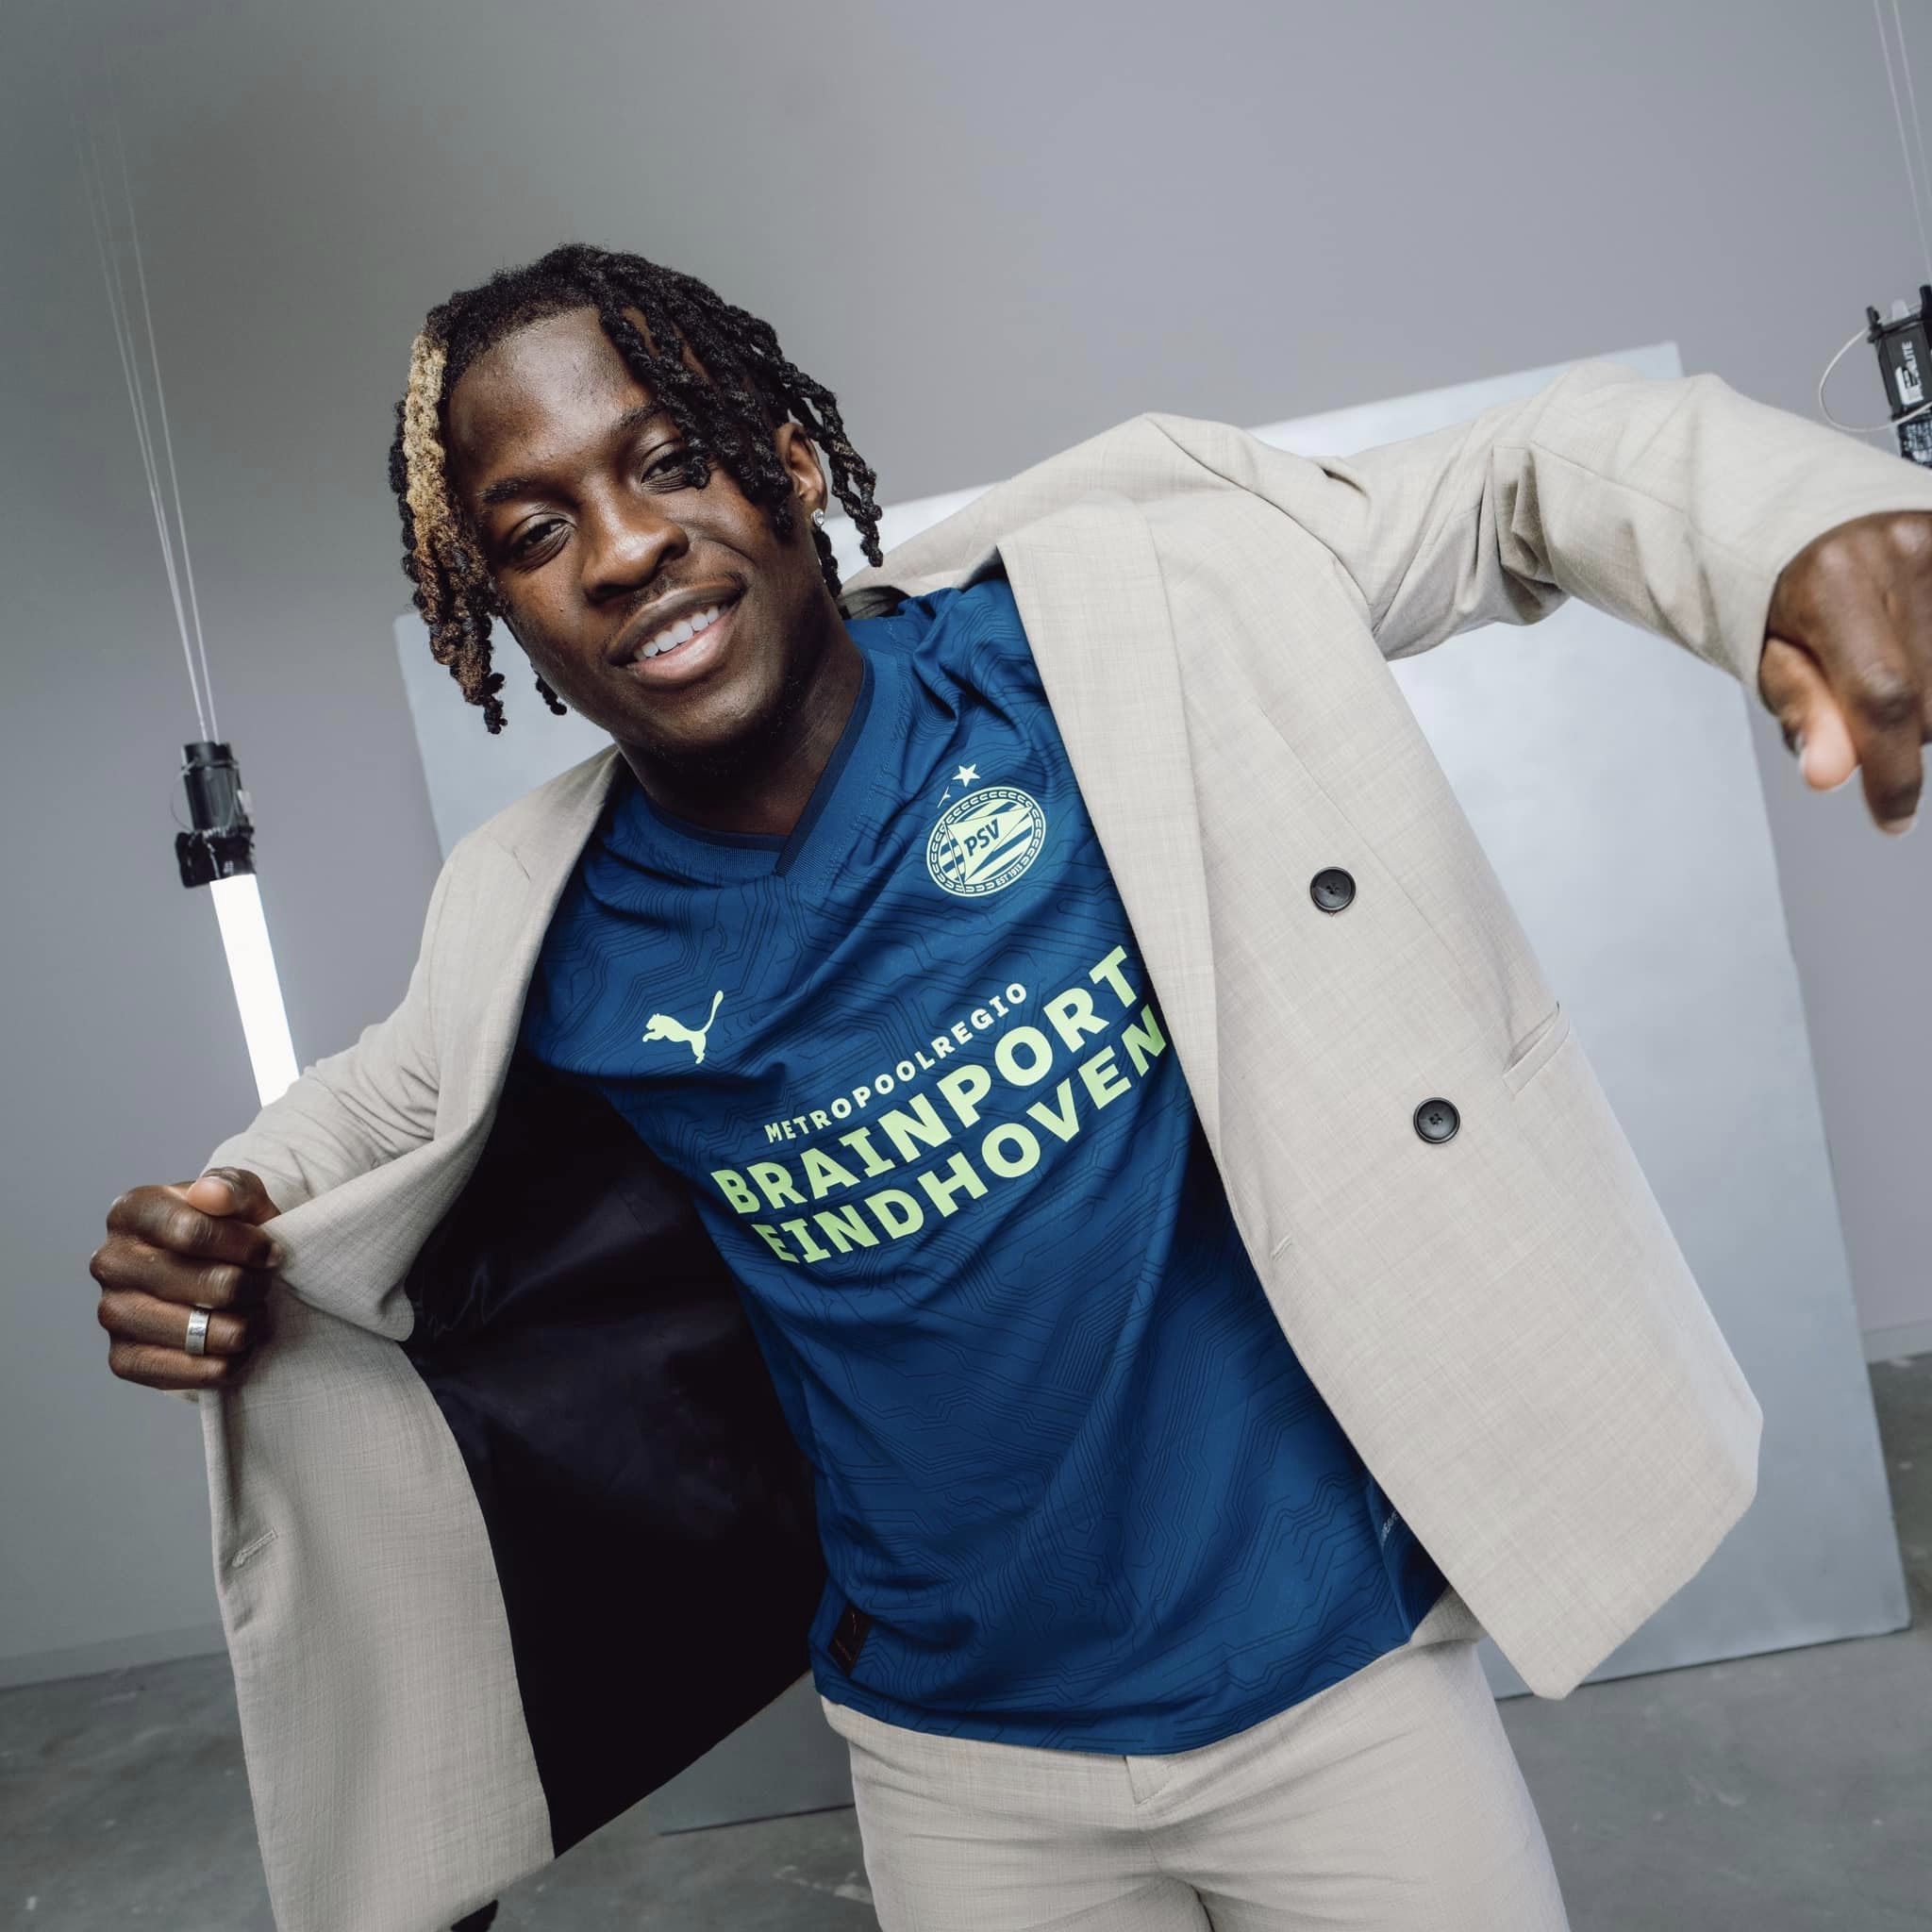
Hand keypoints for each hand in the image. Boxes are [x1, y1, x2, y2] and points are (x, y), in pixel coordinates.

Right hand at [91, 1169, 283, 1390]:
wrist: (207, 1271)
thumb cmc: (226, 1227)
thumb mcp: (238, 1196)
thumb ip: (232, 1188)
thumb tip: (213, 1195)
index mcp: (132, 1212)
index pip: (196, 1232)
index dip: (248, 1246)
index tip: (272, 1253)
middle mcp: (111, 1262)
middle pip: (210, 1286)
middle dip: (253, 1286)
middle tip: (264, 1284)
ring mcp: (112, 1312)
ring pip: (205, 1333)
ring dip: (246, 1325)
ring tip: (253, 1312)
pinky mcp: (123, 1359)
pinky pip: (191, 1373)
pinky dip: (228, 1362)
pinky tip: (236, 1344)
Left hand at [1759, 509, 1931, 834]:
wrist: (1820, 519)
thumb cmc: (1789, 594)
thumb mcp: (1773, 656)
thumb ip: (1804, 713)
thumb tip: (1828, 776)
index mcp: (1832, 578)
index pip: (1882, 696)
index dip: (1893, 771)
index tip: (1893, 818)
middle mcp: (1902, 551)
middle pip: (1931, 703)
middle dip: (1902, 731)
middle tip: (1866, 702)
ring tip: (1898, 669)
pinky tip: (1922, 659)